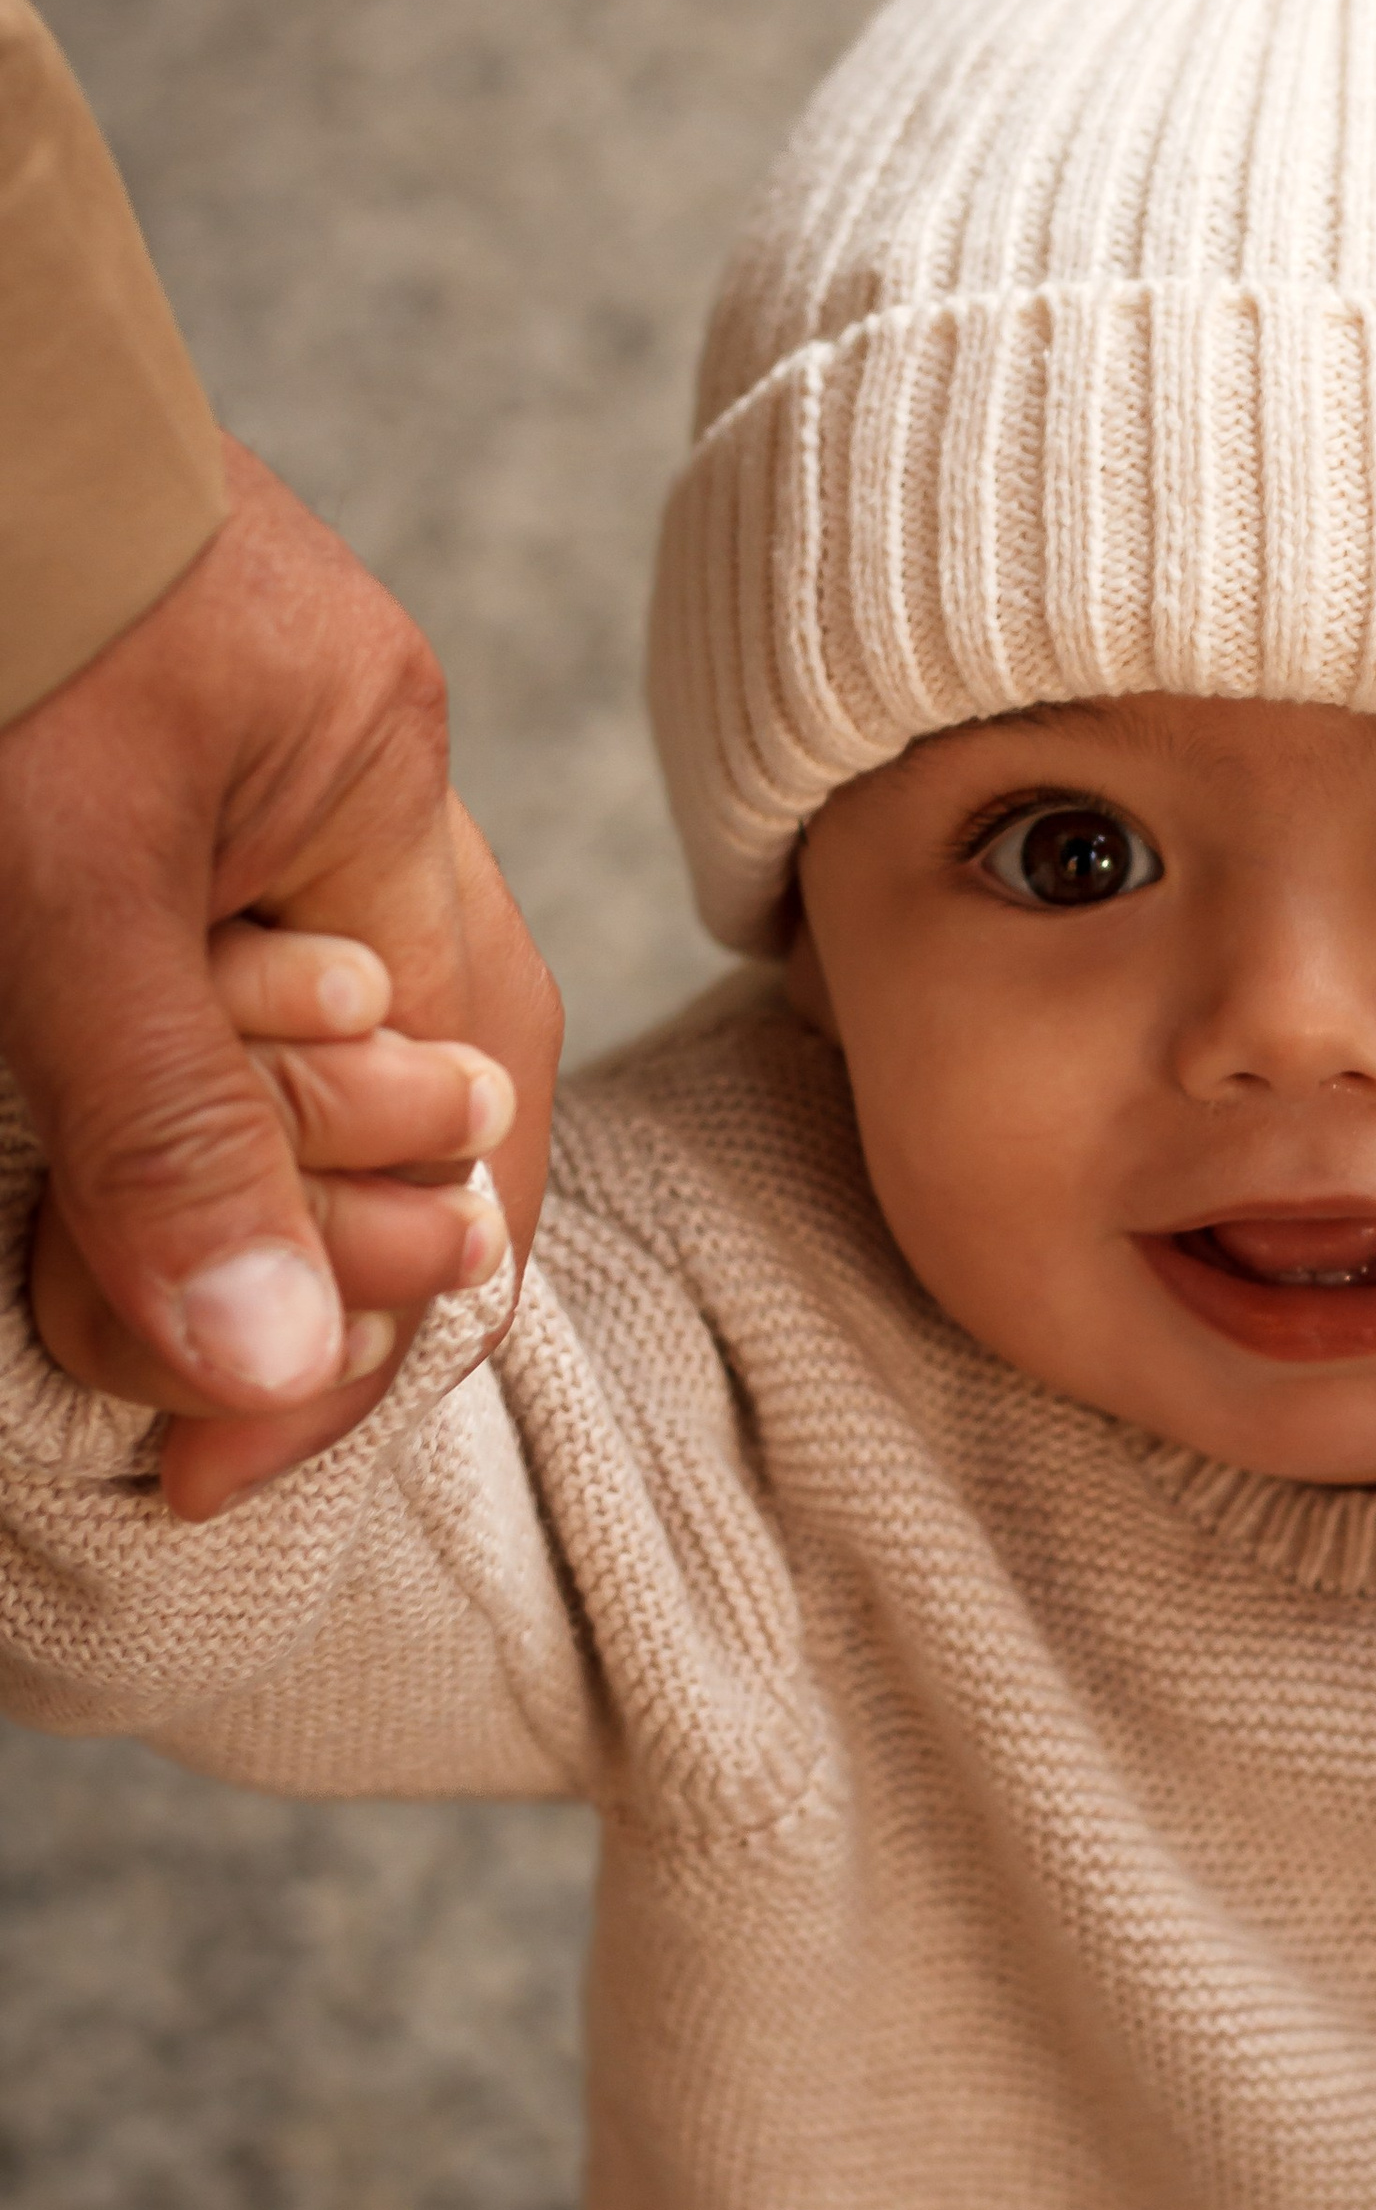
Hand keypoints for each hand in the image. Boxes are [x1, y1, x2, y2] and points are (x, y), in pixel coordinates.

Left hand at [0, 432, 562, 1479]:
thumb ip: (174, 1116)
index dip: (389, 1305)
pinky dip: (127, 1100)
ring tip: (93, 1309)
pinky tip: (67, 1166)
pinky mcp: (116, 757)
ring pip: (277, 1041)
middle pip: (403, 1085)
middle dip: (303, 1262)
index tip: (231, 1453)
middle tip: (171, 1404)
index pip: (481, 1098)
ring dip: (205, 1193)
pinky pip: (167, 979)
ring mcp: (232, 755)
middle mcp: (339, 771)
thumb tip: (275, 1366)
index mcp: (380, 780)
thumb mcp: (61, 879)